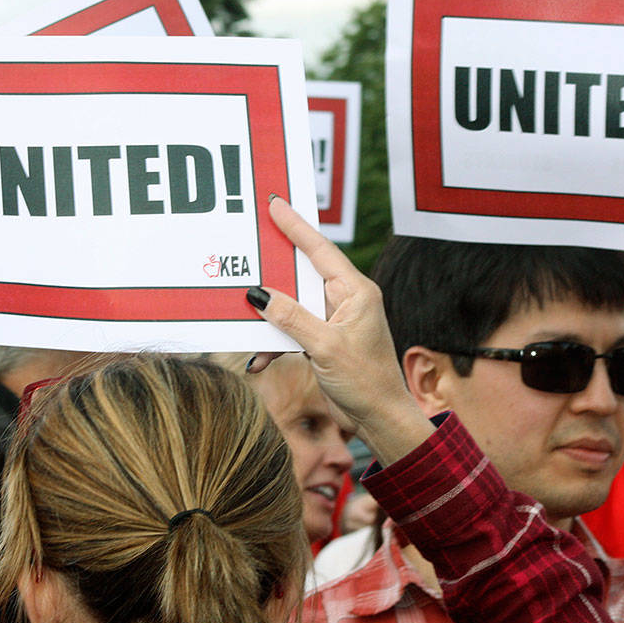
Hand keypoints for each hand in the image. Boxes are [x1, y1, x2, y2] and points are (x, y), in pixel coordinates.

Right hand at [246, 198, 433, 463]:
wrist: (379, 418)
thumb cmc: (365, 382)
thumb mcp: (325, 347)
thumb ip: (292, 318)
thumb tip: (260, 294)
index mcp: (356, 291)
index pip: (320, 250)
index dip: (296, 226)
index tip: (276, 204)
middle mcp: (346, 299)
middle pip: (302, 272)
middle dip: (275, 266)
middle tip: (249, 245)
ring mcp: (334, 319)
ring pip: (293, 303)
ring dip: (271, 315)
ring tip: (244, 311)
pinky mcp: (324, 339)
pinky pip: (292, 329)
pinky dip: (275, 342)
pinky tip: (260, 359)